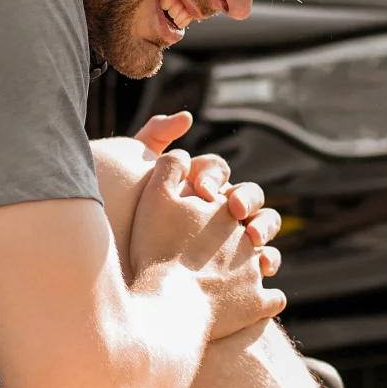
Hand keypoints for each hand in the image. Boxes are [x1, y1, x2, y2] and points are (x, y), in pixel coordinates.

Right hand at [127, 148, 283, 338]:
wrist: (169, 304)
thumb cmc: (158, 249)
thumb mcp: (155, 197)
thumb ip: (170, 167)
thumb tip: (183, 155)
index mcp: (226, 209)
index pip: (238, 195)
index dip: (226, 201)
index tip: (209, 210)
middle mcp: (247, 239)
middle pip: (262, 223)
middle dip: (256, 226)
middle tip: (238, 237)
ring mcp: (254, 272)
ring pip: (269, 260)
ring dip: (263, 261)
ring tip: (250, 268)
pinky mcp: (257, 305)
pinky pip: (273, 300)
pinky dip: (267, 300)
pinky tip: (255, 302)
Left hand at [132, 111, 279, 267]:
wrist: (117, 269)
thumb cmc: (123, 220)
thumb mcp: (135, 174)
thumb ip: (156, 137)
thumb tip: (187, 117)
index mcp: (197, 187)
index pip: (217, 171)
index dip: (214, 177)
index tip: (202, 191)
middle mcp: (217, 211)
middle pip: (248, 195)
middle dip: (247, 199)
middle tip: (235, 210)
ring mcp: (230, 241)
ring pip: (262, 225)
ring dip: (265, 226)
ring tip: (254, 238)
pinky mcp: (236, 270)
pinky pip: (261, 262)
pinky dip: (269, 261)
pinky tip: (263, 267)